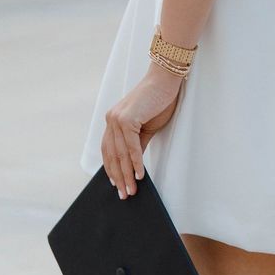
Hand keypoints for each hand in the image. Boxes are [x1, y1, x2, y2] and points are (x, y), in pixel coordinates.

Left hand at [102, 62, 185, 197]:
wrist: (165, 80)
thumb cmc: (158, 101)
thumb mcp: (147, 127)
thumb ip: (138, 145)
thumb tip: (134, 165)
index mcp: (113, 121)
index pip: (109, 150)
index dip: (112, 169)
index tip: (117, 185)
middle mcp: (111, 119)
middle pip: (112, 155)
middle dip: (119, 177)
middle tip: (125, 194)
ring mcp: (117, 118)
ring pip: (120, 154)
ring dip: (127, 174)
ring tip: (132, 190)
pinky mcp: (127, 118)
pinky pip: (131, 146)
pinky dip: (136, 162)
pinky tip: (140, 174)